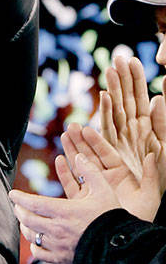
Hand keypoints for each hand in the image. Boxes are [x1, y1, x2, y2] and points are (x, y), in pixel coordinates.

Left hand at [10, 151, 158, 263]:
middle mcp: (58, 229)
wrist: (120, 250)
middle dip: (19, 211)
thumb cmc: (111, 218)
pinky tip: (36, 242)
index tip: (12, 193)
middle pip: (28, 220)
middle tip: (17, 205)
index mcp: (64, 211)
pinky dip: (34, 247)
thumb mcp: (104, 190)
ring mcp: (59, 246)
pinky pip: (40, 254)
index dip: (20, 198)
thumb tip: (78, 156)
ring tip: (24, 221)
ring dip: (25, 227)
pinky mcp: (63, 260)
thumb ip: (90, 171)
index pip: (33, 204)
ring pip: (32, 237)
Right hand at [61, 122, 160, 221]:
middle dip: (80, 141)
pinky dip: (65, 173)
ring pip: (79, 166)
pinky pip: (71, 184)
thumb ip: (150, 174)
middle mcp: (105, 180)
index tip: (86, 129)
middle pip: (90, 156)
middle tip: (70, 126)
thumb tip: (152, 154)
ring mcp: (92, 190)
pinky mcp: (82, 202)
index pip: (106, 153)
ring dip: (71, 151)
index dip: (96, 141)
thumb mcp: (150, 196)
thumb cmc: (141, 220)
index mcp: (121, 175)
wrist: (125, 242)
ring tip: (63, 135)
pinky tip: (59, 160)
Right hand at [100, 54, 165, 192]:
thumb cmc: (159, 180)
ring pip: (114, 112)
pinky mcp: (111, 155)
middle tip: (118, 58)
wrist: (149, 205)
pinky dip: (105, 115)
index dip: (135, 80)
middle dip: (121, 79)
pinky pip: (107, 132)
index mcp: (144, 128)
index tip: (131, 60)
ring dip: (112, 92)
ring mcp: (119, 141)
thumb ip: (162, 123)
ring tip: (109, 73)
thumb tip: (158, 97)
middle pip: (124, 100)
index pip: (139, 98)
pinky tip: (104, 101)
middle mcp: (130, 131)